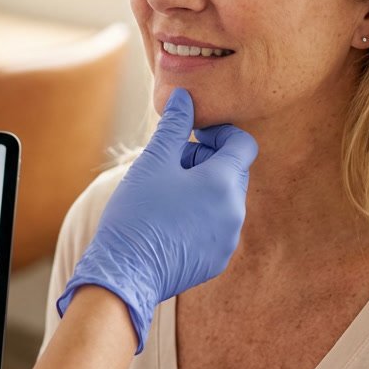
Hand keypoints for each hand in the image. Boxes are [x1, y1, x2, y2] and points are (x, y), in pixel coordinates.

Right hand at [57, 87, 257, 351]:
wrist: (125, 272)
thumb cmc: (138, 212)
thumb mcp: (153, 161)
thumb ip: (175, 125)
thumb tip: (185, 95)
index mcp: (224, 183)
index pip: (243, 144)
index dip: (219, 134)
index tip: (192, 138)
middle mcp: (235, 211)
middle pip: (234, 171)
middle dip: (208, 161)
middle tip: (171, 166)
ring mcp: (229, 239)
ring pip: (225, 200)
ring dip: (203, 189)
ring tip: (167, 196)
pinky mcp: (218, 260)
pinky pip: (218, 226)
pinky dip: (201, 217)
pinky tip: (170, 222)